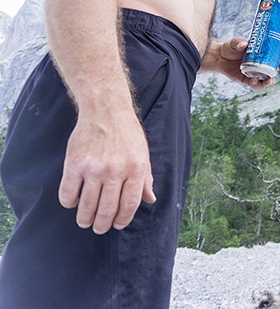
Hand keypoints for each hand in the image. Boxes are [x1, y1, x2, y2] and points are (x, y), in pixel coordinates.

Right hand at [58, 109, 155, 233]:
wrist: (105, 111)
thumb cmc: (127, 133)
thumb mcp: (143, 154)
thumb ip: (146, 178)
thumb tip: (150, 200)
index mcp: (136, 168)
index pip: (130, 204)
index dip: (123, 219)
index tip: (117, 224)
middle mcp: (116, 170)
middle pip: (107, 209)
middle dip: (103, 224)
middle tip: (99, 228)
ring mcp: (94, 168)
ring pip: (87, 205)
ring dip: (85, 218)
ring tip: (85, 221)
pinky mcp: (74, 164)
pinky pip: (68, 193)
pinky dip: (69, 203)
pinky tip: (73, 202)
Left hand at [200, 37, 279, 89]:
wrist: (218, 58)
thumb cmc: (230, 47)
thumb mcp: (234, 43)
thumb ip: (238, 42)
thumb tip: (244, 44)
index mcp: (264, 50)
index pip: (278, 49)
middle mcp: (263, 62)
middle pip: (278, 64)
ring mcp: (257, 72)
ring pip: (270, 77)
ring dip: (272, 80)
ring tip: (269, 80)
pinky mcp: (249, 80)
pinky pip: (256, 85)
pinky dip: (257, 85)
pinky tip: (253, 82)